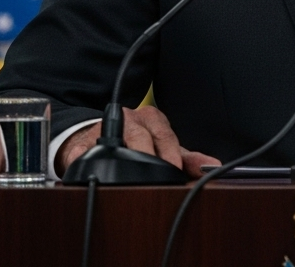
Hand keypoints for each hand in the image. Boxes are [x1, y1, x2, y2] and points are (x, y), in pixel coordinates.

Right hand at [57, 105, 220, 179]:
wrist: (100, 135)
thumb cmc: (138, 140)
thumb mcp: (164, 147)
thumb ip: (188, 158)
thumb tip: (212, 166)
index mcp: (152, 119)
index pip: (165, 135)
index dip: (170, 154)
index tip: (175, 170)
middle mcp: (130, 119)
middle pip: (140, 136)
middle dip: (148, 157)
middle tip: (154, 176)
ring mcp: (106, 129)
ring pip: (115, 141)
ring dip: (120, 158)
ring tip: (125, 175)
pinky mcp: (83, 143)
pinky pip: (82, 151)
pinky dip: (83, 160)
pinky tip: (87, 170)